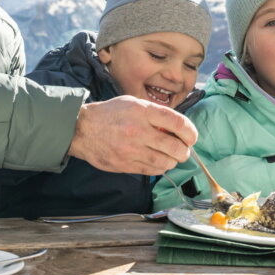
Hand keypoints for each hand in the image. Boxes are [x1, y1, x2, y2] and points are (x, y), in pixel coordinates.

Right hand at [68, 96, 197, 174]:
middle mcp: (139, 131)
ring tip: (170, 156)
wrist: (82, 129)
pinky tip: (157, 160)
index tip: (192, 137)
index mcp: (143, 111)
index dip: (191, 132)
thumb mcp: (134, 103)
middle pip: (176, 147)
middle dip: (184, 151)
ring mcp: (132, 150)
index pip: (178, 123)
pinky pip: (152, 170)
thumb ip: (155, 114)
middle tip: (183, 150)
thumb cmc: (111, 114)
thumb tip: (178, 128)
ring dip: (173, 161)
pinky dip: (160, 167)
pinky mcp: (126, 165)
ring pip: (166, 162)